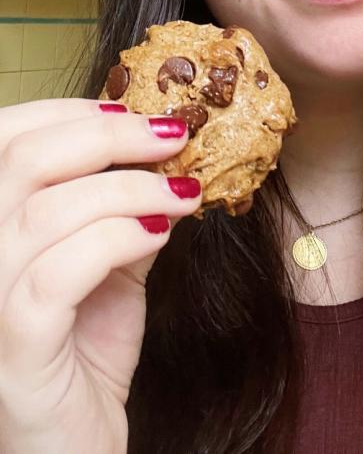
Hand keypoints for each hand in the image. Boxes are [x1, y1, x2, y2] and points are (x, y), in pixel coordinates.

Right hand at [0, 100, 200, 453]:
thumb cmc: (84, 355)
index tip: (130, 107)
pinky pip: (55, 277)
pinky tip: (160, 236)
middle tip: (174, 136)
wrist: (76, 449)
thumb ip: (119, 209)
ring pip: (42, 213)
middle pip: (21, 161)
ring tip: (182, 195)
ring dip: (130, 187)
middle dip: (108, 134)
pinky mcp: (15, 355)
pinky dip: (116, 240)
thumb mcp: (107, 265)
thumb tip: (163, 152)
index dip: (65, 111)